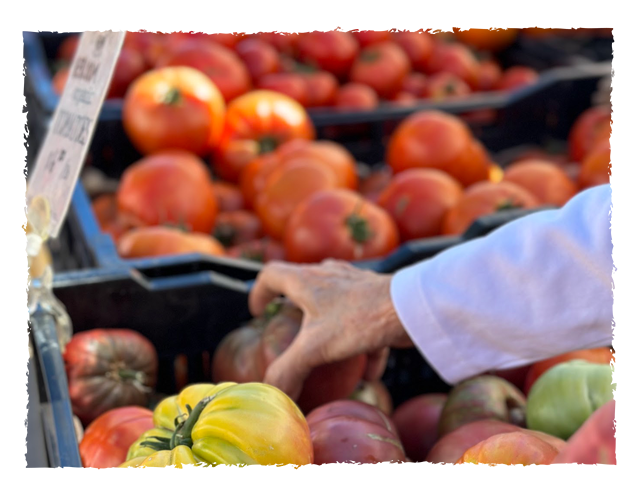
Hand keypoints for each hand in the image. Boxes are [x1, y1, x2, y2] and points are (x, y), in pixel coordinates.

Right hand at [249, 259, 412, 401]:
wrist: (412, 308)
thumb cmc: (360, 319)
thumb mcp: (316, 348)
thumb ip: (288, 371)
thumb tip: (271, 392)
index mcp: (306, 281)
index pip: (271, 274)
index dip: (259, 292)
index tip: (259, 313)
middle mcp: (329, 276)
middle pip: (302, 286)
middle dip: (295, 312)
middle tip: (292, 334)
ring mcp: (356, 285)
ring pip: (335, 303)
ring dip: (329, 329)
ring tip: (329, 355)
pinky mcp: (379, 300)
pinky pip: (365, 323)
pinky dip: (364, 347)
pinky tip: (369, 374)